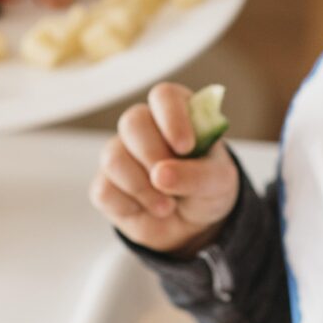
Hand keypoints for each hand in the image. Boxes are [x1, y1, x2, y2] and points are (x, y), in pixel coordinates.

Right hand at [89, 82, 240, 255]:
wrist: (194, 226)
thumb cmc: (207, 190)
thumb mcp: (218, 183)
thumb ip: (196, 175)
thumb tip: (160, 175)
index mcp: (177, 113)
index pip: (164, 96)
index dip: (172, 117)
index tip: (185, 147)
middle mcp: (144, 127)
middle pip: (132, 122)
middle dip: (153, 155)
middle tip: (171, 182)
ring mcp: (121, 154)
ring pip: (113, 157)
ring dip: (142, 188)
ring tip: (167, 206)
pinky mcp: (106, 184)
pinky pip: (104, 190)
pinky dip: (131, 207)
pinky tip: (147, 209)